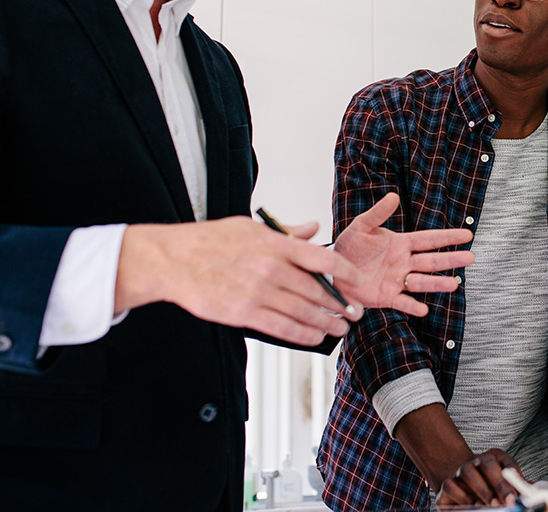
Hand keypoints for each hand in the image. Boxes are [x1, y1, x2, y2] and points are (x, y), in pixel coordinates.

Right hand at [117, 216, 368, 345]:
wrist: (174, 260)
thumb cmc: (211, 241)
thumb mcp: (251, 226)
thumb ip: (286, 232)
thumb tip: (312, 228)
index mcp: (276, 244)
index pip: (322, 257)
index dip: (345, 271)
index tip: (357, 280)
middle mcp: (271, 269)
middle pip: (317, 290)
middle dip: (341, 304)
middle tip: (354, 312)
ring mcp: (258, 292)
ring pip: (303, 312)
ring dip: (327, 322)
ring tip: (340, 327)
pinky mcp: (244, 313)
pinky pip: (282, 327)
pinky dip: (303, 334)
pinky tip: (315, 336)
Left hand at [333, 193, 473, 316]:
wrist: (333, 270)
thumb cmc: (349, 246)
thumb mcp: (361, 227)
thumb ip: (378, 214)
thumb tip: (393, 196)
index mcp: (401, 244)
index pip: (429, 239)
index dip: (448, 237)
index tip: (467, 235)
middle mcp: (403, 263)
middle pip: (431, 261)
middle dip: (451, 259)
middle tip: (470, 258)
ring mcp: (396, 281)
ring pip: (421, 282)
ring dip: (437, 283)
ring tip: (453, 284)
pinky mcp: (386, 297)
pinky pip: (402, 302)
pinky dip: (412, 306)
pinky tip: (423, 309)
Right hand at [437, 448, 519, 507]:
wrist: (460, 486)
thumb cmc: (488, 486)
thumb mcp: (505, 485)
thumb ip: (518, 488)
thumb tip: (534, 494)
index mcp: (494, 457)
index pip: (506, 461)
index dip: (513, 475)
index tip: (518, 493)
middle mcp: (476, 460)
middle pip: (488, 464)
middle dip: (499, 484)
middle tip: (508, 502)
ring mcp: (460, 471)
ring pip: (468, 473)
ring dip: (482, 491)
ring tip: (492, 506)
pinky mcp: (447, 484)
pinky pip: (451, 486)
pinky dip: (462, 497)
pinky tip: (473, 505)